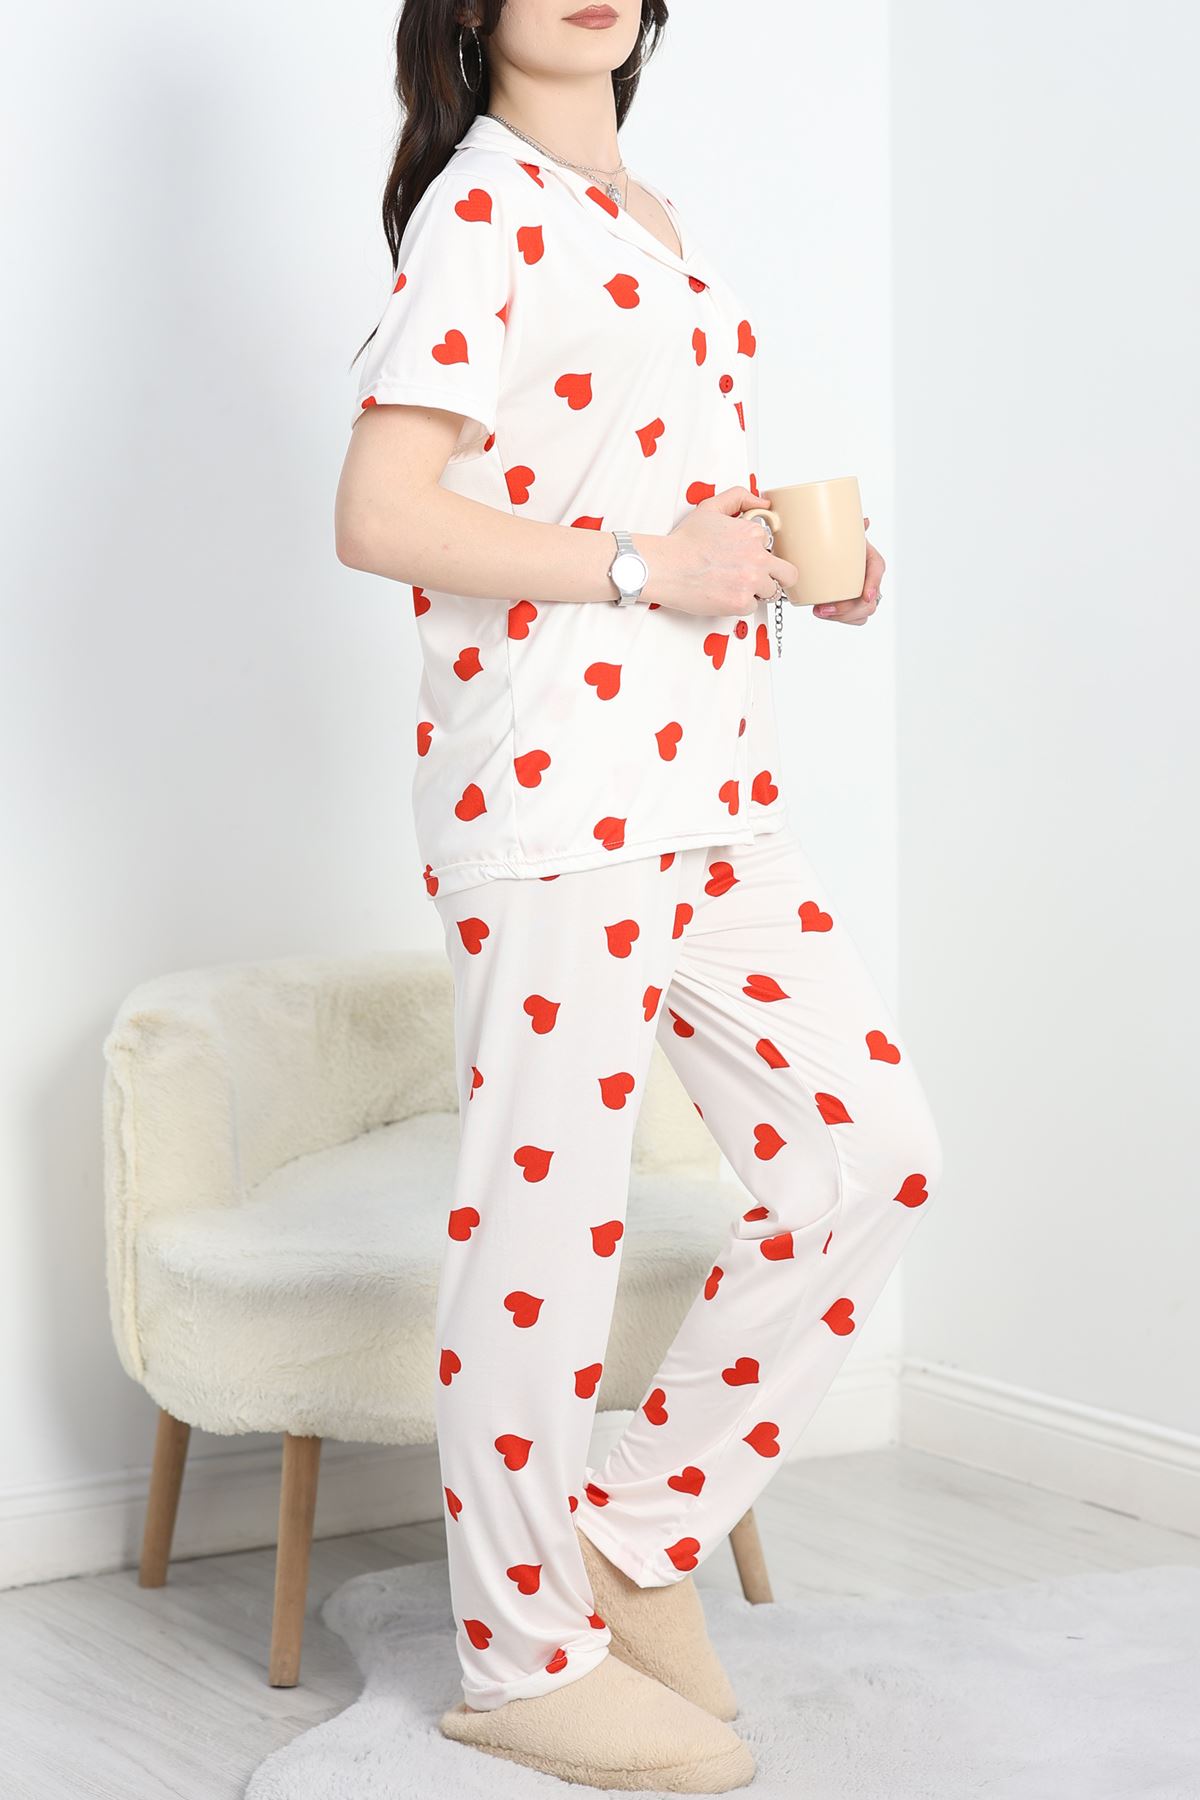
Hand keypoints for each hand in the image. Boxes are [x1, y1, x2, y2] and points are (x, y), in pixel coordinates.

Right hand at [639, 486, 799, 617]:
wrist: (665, 567)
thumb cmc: (684, 542)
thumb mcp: (710, 508)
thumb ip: (739, 497)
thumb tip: (763, 502)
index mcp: (753, 534)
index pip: (775, 548)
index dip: (762, 554)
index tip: (747, 558)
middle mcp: (757, 557)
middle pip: (788, 574)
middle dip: (777, 577)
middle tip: (758, 579)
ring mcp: (751, 582)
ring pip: (771, 593)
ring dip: (756, 591)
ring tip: (733, 585)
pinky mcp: (741, 603)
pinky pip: (752, 608)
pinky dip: (739, 604)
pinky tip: (723, 594)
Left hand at [812, 517, 884, 623]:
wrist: (829, 558)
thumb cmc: (839, 545)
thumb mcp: (844, 536)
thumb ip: (851, 528)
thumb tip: (865, 521)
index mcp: (871, 560)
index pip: (877, 571)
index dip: (872, 585)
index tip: (865, 596)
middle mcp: (871, 580)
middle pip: (870, 602)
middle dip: (848, 609)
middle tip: (824, 608)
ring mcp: (864, 596)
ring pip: (862, 614)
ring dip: (841, 617)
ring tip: (819, 611)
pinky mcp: (855, 607)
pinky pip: (854, 619)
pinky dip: (840, 619)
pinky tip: (824, 614)